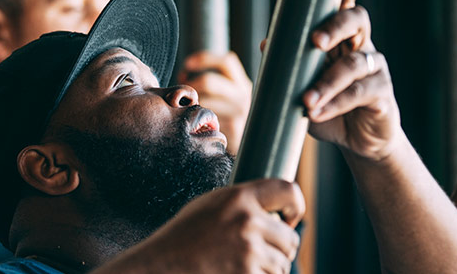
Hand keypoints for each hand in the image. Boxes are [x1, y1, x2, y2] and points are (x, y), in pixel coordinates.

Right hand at [94, 179, 303, 273]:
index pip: (289, 191)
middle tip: (257, 254)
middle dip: (280, 249)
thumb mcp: (209, 205)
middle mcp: (247, 221)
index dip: (295, 206)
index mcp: (239, 197)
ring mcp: (249, 251)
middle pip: (290, 238)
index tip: (289, 219)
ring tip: (240, 266)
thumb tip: (276, 207)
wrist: (160, 266)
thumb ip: (242, 203)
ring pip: (282, 265)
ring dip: (268, 269)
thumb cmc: (183, 238)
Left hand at [179, 51, 252, 153]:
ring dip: (189, 103)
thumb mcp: (227, 97)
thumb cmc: (227, 119)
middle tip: (181, 91)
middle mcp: (243, 95)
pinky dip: (194, 118)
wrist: (247, 148)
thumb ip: (214, 83)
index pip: (227, 61)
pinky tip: (193, 122)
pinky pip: (205, 119)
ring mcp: (239, 112)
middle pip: (208, 82)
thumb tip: (184, 74)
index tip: (187, 64)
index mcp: (242, 84)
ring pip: (204, 101)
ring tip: (185, 108)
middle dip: (189, 85)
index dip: (205, 58)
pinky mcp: (233, 128)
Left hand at [301, 6, 401, 160]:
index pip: (341, 14)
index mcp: (343, 42)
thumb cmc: (329, 110)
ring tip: (306, 101)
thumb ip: (289, 71)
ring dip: (326, 83)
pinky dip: (335, 104)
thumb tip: (265, 45)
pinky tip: (316, 114)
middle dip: (335, 28)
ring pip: (353, 65)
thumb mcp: (305, 91)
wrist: (357, 142)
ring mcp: (376, 70)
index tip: (307, 33)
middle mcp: (362, 49)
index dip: (327, 17)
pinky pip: (359, 94)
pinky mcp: (383, 95)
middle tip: (316, 43)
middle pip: (357, 21)